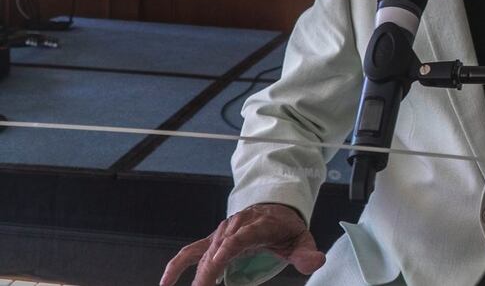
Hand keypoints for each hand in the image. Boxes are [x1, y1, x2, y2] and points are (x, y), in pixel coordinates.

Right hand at [160, 203, 325, 285]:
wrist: (274, 210)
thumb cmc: (286, 228)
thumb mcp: (301, 239)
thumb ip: (307, 253)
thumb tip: (316, 262)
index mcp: (259, 225)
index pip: (242, 236)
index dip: (228, 248)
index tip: (217, 264)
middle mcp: (236, 227)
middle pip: (218, 249)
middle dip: (209, 272)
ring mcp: (221, 234)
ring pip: (204, 254)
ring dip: (196, 275)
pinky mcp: (211, 241)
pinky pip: (189, 253)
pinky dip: (175, 267)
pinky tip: (166, 283)